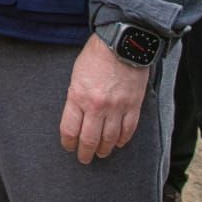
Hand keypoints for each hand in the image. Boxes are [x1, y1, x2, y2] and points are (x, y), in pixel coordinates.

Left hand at [58, 34, 148, 164]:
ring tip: (101, 153)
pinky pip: (128, 130)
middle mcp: (97, 106)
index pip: (70, 130)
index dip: (68, 143)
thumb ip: (76, 97)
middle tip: (84, 158)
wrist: (123, 43)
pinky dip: (122, 140)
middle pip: (89, 140)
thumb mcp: (77, 75)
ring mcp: (117, 108)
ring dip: (104, 149)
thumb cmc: (96, 56)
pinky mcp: (133, 106)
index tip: (69, 147)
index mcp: (78, 96)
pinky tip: (117, 143)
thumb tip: (77, 117)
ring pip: (109, 139)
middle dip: (85, 153)